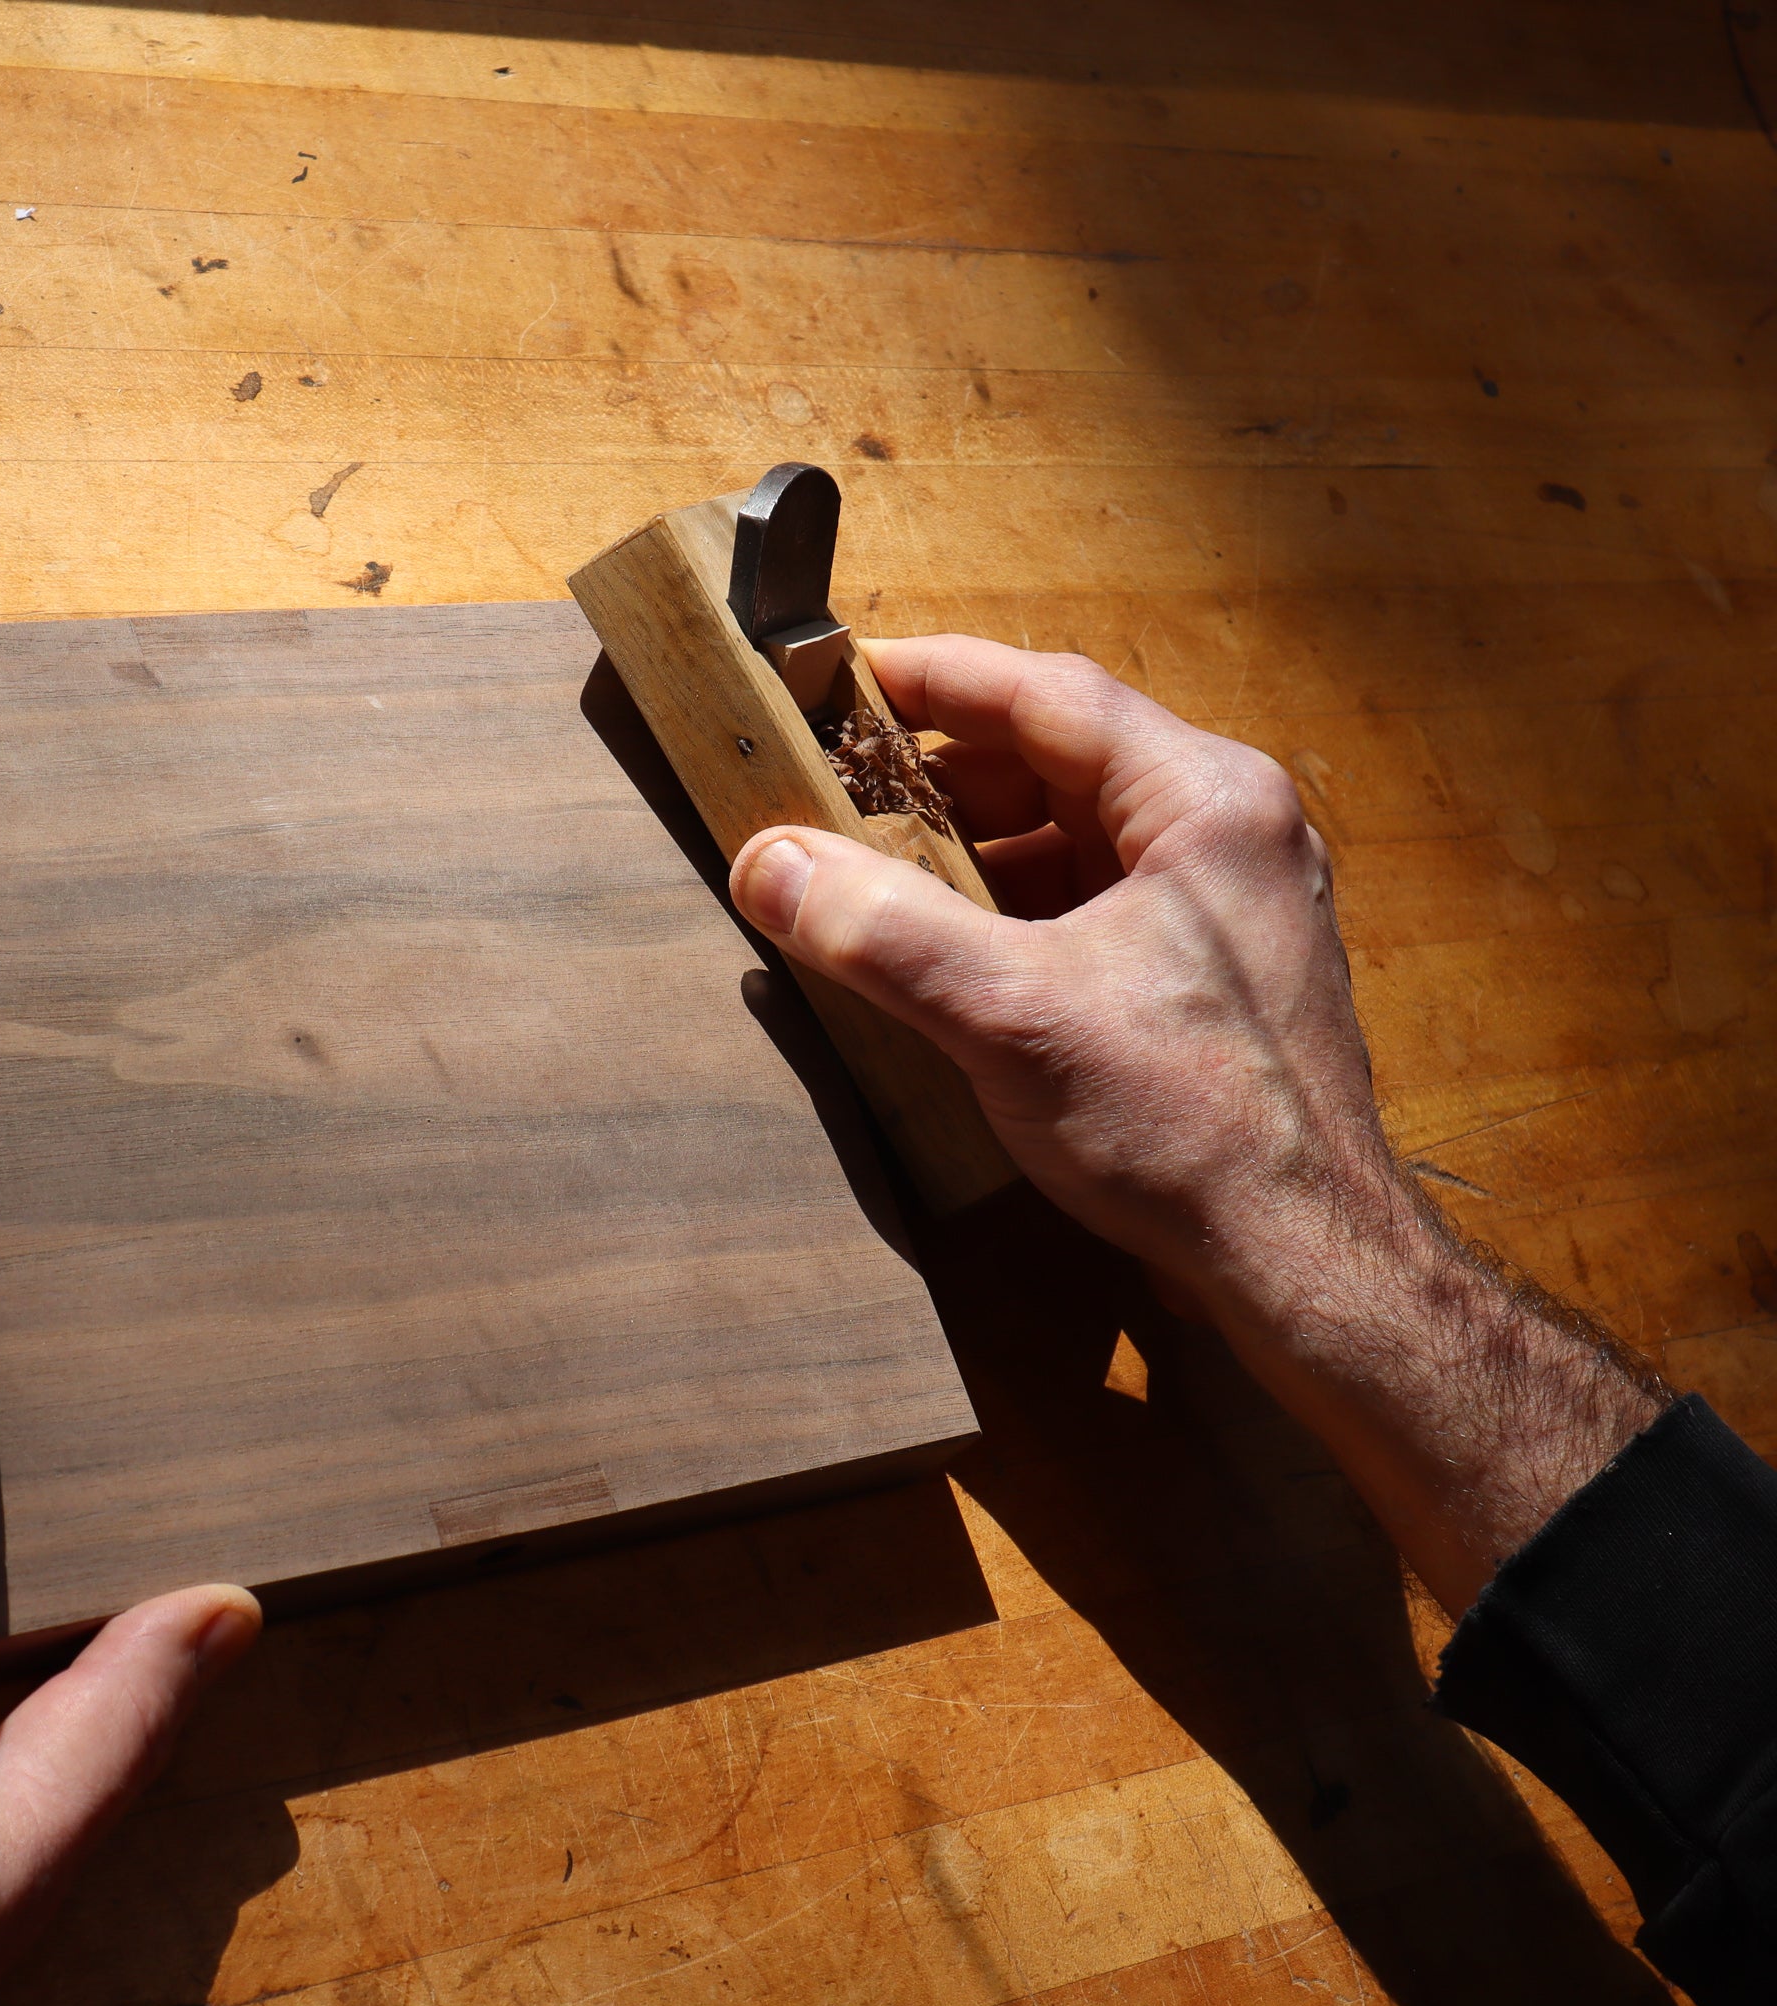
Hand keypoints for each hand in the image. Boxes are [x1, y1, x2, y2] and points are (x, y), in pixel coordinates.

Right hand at [731, 636, 1664, 1609]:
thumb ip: (883, 930)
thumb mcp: (1011, 1016)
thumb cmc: (1191, 1129)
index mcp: (1208, 803)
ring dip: (970, 851)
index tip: (840, 679)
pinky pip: (1087, 904)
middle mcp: (1228, 834)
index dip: (935, 681)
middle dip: (940, 779)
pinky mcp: (1206, 974)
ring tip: (869, 874)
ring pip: (1070, 838)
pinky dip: (1009, 912)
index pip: (1050, 695)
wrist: (1302, 1261)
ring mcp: (1224, 906)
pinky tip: (940, 950)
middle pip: (1057, 763)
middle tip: (834, 793)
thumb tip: (768, 861)